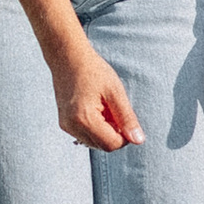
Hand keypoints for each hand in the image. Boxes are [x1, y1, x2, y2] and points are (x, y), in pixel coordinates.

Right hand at [51, 37, 143, 153]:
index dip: (125, 136)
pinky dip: (95, 127)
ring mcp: (66, 126)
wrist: (68, 57)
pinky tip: (97, 109)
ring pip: (94, 142)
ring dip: (105, 131)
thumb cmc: (94, 71)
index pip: (111, 144)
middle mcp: (71, 127)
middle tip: (115, 109)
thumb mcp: (115, 92)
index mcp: (84, 119)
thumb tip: (139, 141)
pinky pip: (85, 135)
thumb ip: (127, 118)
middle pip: (102, 146)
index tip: (127, 118)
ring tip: (105, 107)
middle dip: (114, 133)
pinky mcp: (64, 123)